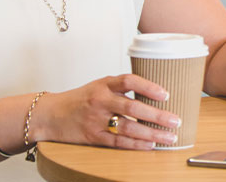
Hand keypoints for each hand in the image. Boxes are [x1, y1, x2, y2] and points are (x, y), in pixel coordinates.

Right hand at [33, 75, 180, 149]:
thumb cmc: (81, 99)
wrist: (50, 115)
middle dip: (157, 115)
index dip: (149, 87)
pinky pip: (118, 141)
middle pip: (133, 107)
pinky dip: (136, 144)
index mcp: (104, 84)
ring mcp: (96, 120)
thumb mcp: (100, 85)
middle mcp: (100, 100)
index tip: (166, 94)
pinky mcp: (93, 136)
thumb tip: (156, 92)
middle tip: (175, 120)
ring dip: (151, 134)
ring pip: (128, 127)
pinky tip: (150, 145)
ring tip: (169, 137)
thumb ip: (122, 88)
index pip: (129, 81)